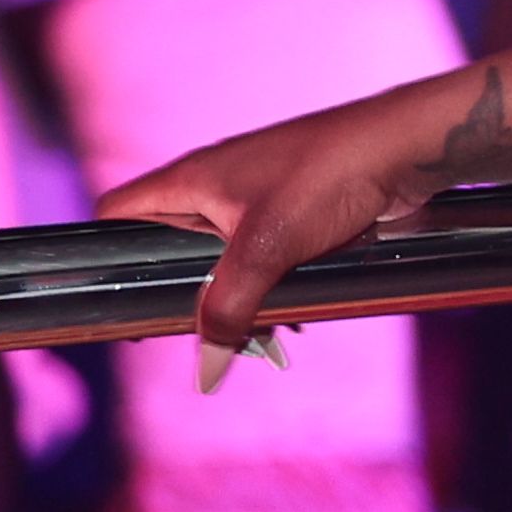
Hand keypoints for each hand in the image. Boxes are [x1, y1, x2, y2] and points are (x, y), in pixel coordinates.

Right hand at [96, 98, 429, 389]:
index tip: (118, 299)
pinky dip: (271, 283)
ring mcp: (258, 195)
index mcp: (190, 179)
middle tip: (195, 330)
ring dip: (235, 294)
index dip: (106, 254)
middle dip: (183, 291)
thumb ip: (226, 306)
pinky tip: (293, 314)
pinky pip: (267, 254)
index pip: (118, 212)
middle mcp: (217, 184)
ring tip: (251, 333)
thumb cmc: (328, 178)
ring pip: (225, 256)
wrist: (405, 149)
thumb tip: (206, 362)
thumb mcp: (264, 249)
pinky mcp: (298, 209)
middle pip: (171, 245)